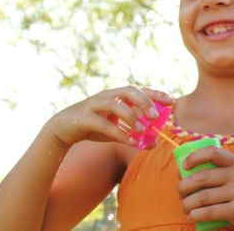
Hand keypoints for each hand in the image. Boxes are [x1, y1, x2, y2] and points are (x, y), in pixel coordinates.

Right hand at [42, 86, 173, 148]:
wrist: (62, 130)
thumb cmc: (93, 127)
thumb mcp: (116, 131)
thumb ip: (134, 135)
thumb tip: (155, 144)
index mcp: (116, 96)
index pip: (139, 90)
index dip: (155, 93)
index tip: (171, 100)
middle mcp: (106, 96)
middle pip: (128, 91)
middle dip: (144, 101)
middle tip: (156, 116)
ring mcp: (93, 105)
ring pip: (115, 104)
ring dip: (131, 116)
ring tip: (143, 130)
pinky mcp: (83, 118)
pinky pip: (103, 123)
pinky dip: (118, 132)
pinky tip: (130, 142)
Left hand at [178, 147, 233, 229]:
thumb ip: (216, 171)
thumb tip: (181, 171)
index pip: (212, 152)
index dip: (194, 157)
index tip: (184, 166)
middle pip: (202, 177)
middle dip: (183, 187)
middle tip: (181, 195)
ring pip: (202, 197)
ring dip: (186, 204)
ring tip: (185, 208)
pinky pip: (209, 212)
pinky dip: (195, 215)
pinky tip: (192, 216)